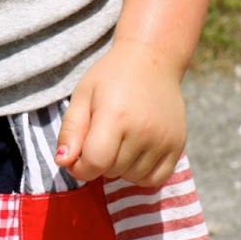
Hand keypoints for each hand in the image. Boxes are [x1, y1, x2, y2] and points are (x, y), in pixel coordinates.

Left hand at [55, 40, 186, 187]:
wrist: (153, 59)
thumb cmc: (111, 77)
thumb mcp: (83, 95)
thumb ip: (71, 130)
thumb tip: (63, 162)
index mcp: (115, 116)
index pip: (94, 163)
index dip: (79, 167)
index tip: (77, 157)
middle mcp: (143, 131)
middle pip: (112, 171)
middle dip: (99, 162)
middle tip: (101, 137)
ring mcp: (163, 140)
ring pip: (132, 177)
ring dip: (120, 168)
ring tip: (119, 141)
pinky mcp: (178, 145)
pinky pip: (155, 180)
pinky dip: (141, 175)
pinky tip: (135, 154)